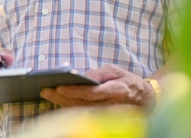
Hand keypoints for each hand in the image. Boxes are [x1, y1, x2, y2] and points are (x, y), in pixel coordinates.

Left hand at [39, 64, 155, 107]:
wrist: (145, 99)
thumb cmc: (127, 81)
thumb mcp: (115, 70)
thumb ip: (98, 73)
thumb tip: (80, 76)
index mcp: (115, 91)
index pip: (91, 93)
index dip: (74, 91)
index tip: (58, 86)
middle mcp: (111, 106)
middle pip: (82, 104)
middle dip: (61, 98)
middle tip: (44, 91)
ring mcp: (107, 115)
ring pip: (80, 111)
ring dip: (62, 104)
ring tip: (47, 95)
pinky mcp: (104, 119)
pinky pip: (84, 115)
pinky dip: (69, 109)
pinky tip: (58, 102)